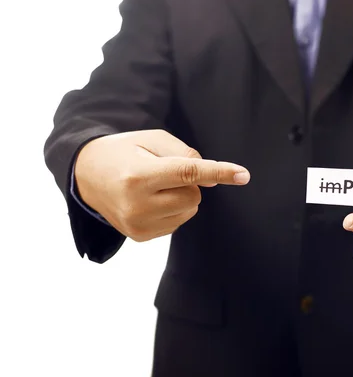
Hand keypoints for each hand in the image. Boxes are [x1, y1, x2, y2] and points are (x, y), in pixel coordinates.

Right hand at [75, 129, 249, 241]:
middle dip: (189, 182)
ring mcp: (138, 225)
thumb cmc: (123, 151)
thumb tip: (212, 179)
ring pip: (189, 210)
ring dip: (182, 196)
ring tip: (154, 185)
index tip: (243, 175)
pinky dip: (173, 209)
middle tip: (163, 172)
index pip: (188, 173)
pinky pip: (178, 222)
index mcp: (138, 176)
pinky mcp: (140, 236)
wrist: (86, 175)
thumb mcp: (151, 139)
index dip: (219, 172)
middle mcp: (137, 205)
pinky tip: (151, 200)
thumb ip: (185, 155)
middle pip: (194, 195)